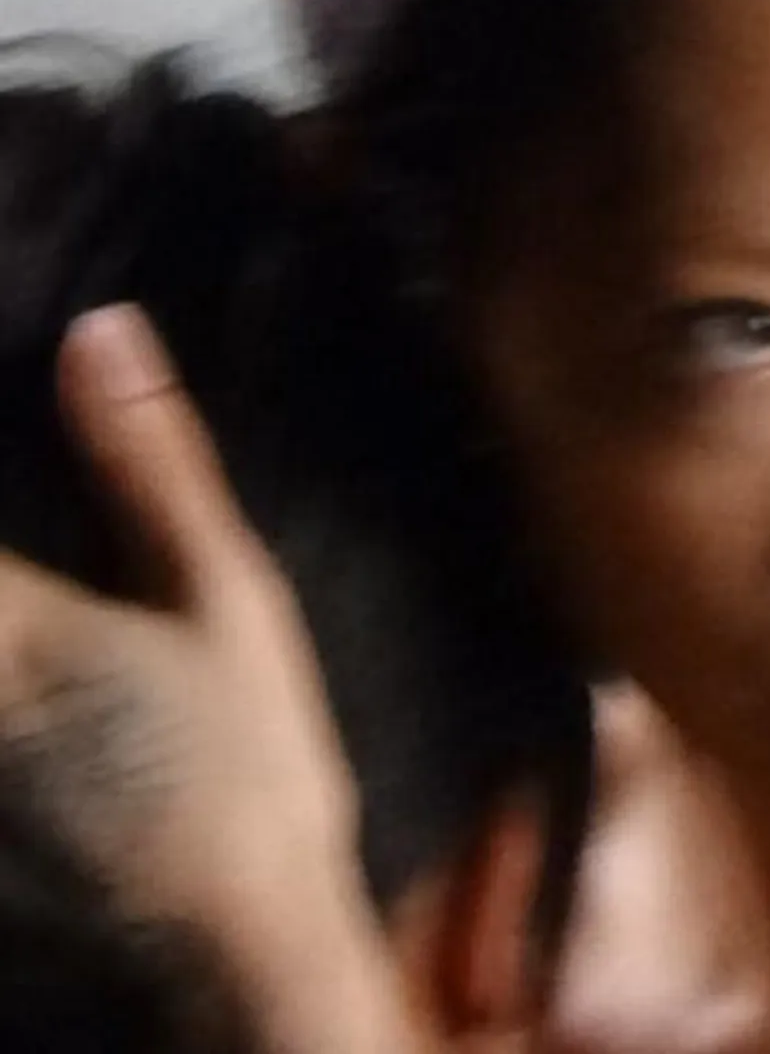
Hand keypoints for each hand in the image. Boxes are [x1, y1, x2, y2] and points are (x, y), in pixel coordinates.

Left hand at [0, 303, 433, 1051]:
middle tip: (45, 559)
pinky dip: (9, 659)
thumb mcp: (227, 596)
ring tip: (51, 615)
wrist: (230, 939)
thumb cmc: (244, 755)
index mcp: (3, 622)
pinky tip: (45, 670)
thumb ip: (152, 463)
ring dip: (9, 596)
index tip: (1, 429)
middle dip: (4, 544)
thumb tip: (100, 331)